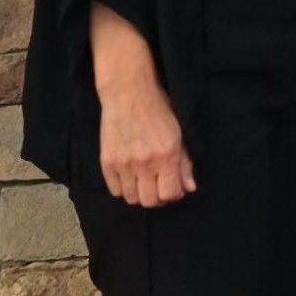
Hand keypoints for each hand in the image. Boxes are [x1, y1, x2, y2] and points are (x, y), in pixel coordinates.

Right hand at [99, 68, 193, 208]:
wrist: (129, 94)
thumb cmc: (159, 110)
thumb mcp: (179, 134)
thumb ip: (185, 163)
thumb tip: (189, 188)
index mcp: (167, 155)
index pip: (169, 194)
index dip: (173, 195)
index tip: (173, 187)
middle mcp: (145, 162)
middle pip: (149, 201)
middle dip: (157, 198)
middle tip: (159, 186)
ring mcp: (123, 163)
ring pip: (131, 198)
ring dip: (139, 194)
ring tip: (144, 181)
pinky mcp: (106, 161)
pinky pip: (114, 189)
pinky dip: (123, 188)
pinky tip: (130, 176)